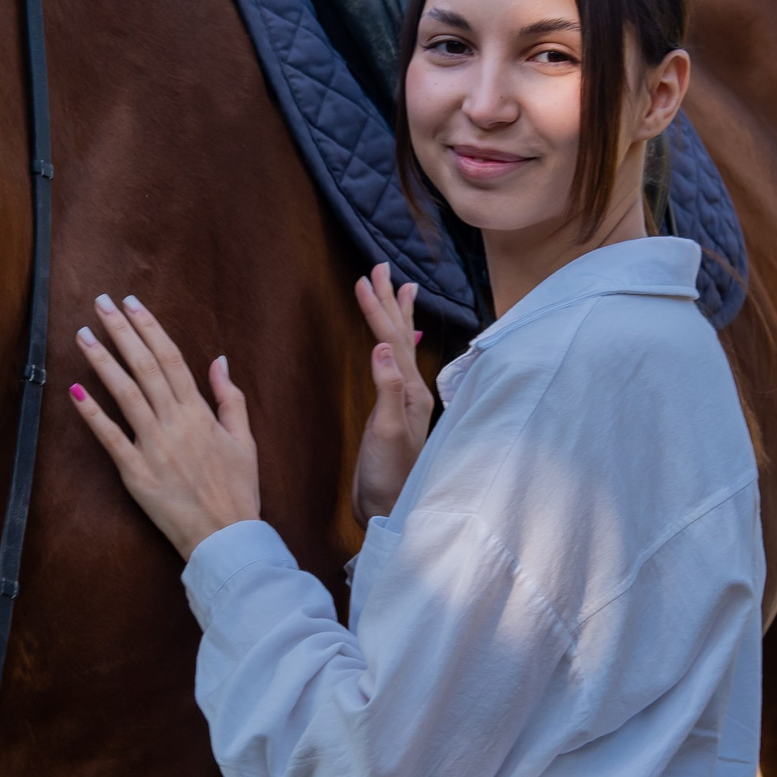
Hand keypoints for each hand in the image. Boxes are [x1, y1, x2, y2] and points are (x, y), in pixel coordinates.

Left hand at [68, 294, 258, 559]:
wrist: (226, 538)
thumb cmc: (238, 491)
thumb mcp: (245, 440)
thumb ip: (229, 398)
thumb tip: (219, 360)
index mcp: (200, 413)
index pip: (170, 358)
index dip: (149, 328)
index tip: (132, 304)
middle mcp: (175, 423)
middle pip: (144, 366)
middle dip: (121, 331)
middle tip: (101, 303)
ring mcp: (154, 447)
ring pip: (125, 394)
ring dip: (102, 361)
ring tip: (82, 334)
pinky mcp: (136, 473)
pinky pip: (110, 438)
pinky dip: (91, 413)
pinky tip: (73, 389)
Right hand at [351, 265, 431, 521]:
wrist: (389, 510)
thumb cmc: (388, 476)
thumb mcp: (386, 431)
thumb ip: (386, 390)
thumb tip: (380, 347)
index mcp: (410, 391)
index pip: (392, 339)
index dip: (377, 309)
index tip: (364, 279)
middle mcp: (412, 390)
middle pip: (401, 334)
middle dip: (390, 300)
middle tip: (382, 267)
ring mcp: (405, 400)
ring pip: (401, 345)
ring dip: (398, 315)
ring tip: (402, 286)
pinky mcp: (394, 410)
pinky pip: (395, 363)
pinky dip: (394, 343)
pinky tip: (392, 341)